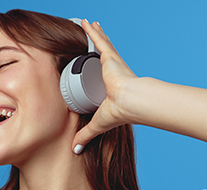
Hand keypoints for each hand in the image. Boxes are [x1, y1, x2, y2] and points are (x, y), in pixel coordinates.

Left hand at [71, 20, 139, 153]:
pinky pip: (98, 40)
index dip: (94, 67)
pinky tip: (85, 21)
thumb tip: (74, 150)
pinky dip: (91, 30)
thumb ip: (85, 135)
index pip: (99, 73)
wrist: (132, 102)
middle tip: (90, 36)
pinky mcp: (109, 57)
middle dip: (96, 45)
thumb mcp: (97, 124)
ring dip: (94, 34)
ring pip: (100, 44)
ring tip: (89, 23)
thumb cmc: (120, 112)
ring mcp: (111, 63)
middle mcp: (111, 72)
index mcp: (110, 85)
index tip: (89, 63)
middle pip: (100, 55)